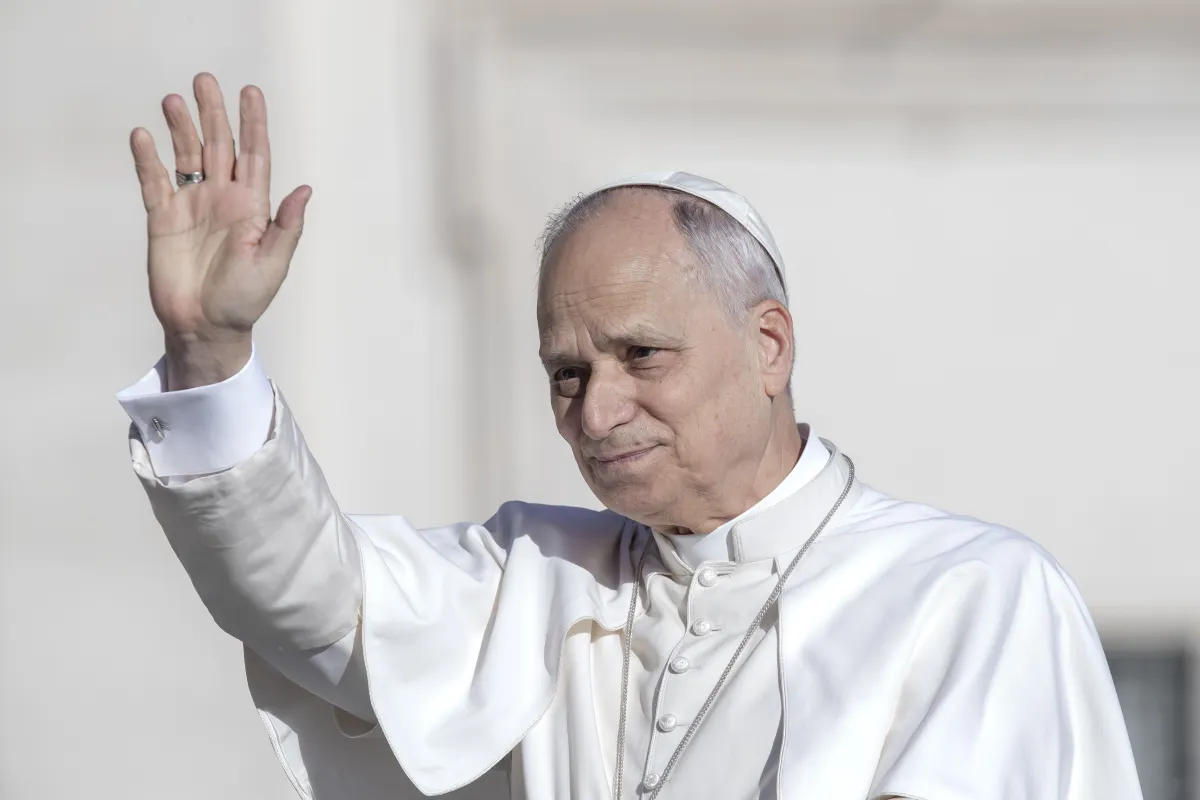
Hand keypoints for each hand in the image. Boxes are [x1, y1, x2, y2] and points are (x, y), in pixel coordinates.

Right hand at [129, 73, 310, 387]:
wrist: (206, 327)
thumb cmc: (245, 301)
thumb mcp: (273, 265)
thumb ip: (286, 227)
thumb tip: (304, 190)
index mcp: (253, 207)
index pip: (255, 155)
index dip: (253, 124)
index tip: (251, 92)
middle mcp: (223, 199)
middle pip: (219, 146)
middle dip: (214, 113)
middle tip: (205, 79)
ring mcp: (193, 206)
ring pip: (186, 156)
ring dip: (180, 127)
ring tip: (173, 99)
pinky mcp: (163, 219)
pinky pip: (154, 181)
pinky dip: (147, 159)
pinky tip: (143, 136)